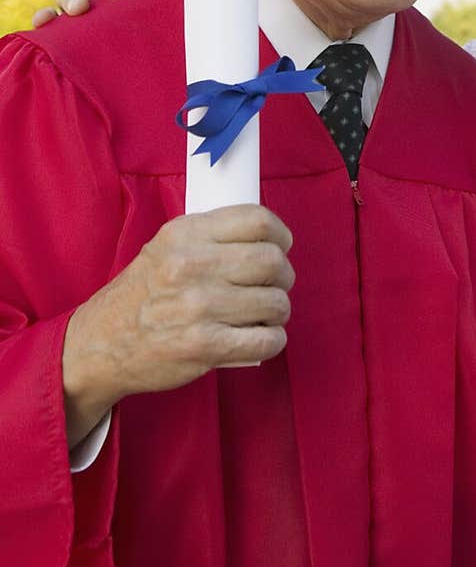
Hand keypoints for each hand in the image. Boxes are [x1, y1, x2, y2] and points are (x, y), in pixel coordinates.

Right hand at [62, 204, 293, 446]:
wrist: (100, 344)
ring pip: (275, 302)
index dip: (280, 234)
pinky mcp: (205, 346)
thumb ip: (211, 237)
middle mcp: (192, 266)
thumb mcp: (165, 247)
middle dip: (283, 275)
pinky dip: (272, 339)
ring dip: (278, 310)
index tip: (281, 246)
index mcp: (186, 234)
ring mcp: (200, 307)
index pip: (257, 220)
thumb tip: (267, 237)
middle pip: (272, 261)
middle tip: (275, 285)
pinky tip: (259, 336)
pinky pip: (266, 340)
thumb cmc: (141, 294)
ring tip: (263, 314)